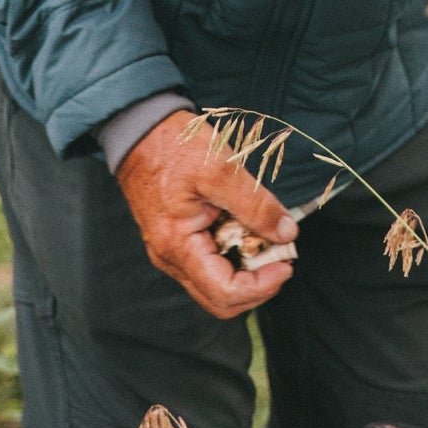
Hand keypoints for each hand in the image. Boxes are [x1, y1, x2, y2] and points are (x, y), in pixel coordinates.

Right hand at [116, 111, 297, 318]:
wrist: (140, 129)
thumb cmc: (174, 145)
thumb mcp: (221, 169)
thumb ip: (255, 204)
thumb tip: (286, 233)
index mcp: (178, 246)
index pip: (224, 292)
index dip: (261, 285)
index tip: (287, 262)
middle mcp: (171, 257)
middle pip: (220, 298)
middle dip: (257, 284)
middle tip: (282, 255)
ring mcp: (172, 250)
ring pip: (216, 282)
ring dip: (247, 269)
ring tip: (268, 237)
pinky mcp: (178, 238)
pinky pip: (209, 262)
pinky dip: (235, 253)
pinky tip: (248, 228)